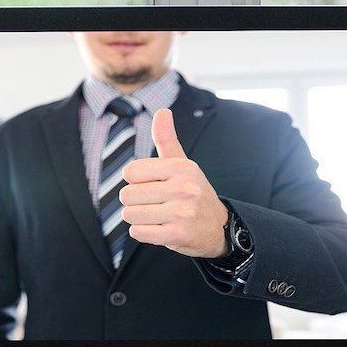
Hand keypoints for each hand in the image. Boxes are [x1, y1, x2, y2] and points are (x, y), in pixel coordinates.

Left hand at [120, 108, 228, 258]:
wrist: (219, 227)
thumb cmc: (194, 192)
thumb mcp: (183, 165)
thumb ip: (167, 139)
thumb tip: (162, 111)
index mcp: (182, 168)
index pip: (131, 172)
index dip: (136, 181)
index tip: (152, 185)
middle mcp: (183, 188)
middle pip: (127, 195)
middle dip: (135, 202)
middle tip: (155, 204)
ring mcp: (181, 213)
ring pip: (130, 215)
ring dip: (138, 218)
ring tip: (157, 216)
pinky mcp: (177, 235)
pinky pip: (138, 233)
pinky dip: (142, 233)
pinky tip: (158, 229)